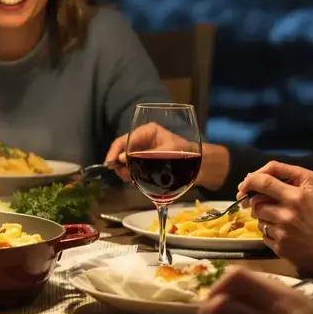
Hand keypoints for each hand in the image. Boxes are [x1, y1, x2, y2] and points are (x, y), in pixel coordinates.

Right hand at [104, 123, 229, 188]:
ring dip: (126, 172)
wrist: (203, 166)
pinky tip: (138, 181)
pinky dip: (133, 175)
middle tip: (125, 177)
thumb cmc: (187, 155)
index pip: (123, 141)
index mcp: (147, 132)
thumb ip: (142, 157)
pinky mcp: (147, 162)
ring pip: (126, 162)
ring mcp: (144, 151)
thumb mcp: (165, 154)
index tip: (110, 166)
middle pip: (121, 152)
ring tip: (133, 180)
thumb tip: (121, 160)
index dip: (113, 153)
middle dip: (120, 165)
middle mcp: (143, 140)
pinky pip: (133, 168)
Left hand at [237, 162, 312, 277]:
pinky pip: (262, 233)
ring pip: (257, 216)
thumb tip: (255, 176)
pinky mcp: (279, 245)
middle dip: (252, 199)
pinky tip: (282, 232)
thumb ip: (289, 175)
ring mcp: (283, 230)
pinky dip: (268, 231)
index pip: (265, 181)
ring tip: (277, 218)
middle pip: (256, 200)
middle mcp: (290, 210)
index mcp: (299, 194)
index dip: (250, 180)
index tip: (245, 184)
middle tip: (254, 201)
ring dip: (262, 215)